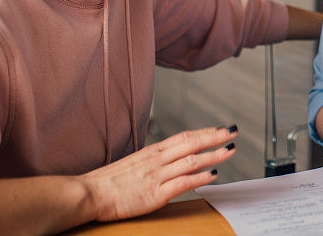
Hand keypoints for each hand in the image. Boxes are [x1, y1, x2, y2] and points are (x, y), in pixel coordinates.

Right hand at [78, 126, 237, 221]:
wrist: (89, 193)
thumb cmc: (109, 182)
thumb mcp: (134, 164)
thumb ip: (154, 162)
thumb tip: (172, 160)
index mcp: (152, 152)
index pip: (184, 137)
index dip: (204, 132)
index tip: (220, 129)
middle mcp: (157, 160)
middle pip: (191, 143)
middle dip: (214, 137)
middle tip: (232, 132)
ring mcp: (157, 175)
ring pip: (191, 160)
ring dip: (213, 155)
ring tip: (230, 150)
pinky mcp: (155, 193)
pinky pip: (182, 182)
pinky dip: (199, 177)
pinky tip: (213, 174)